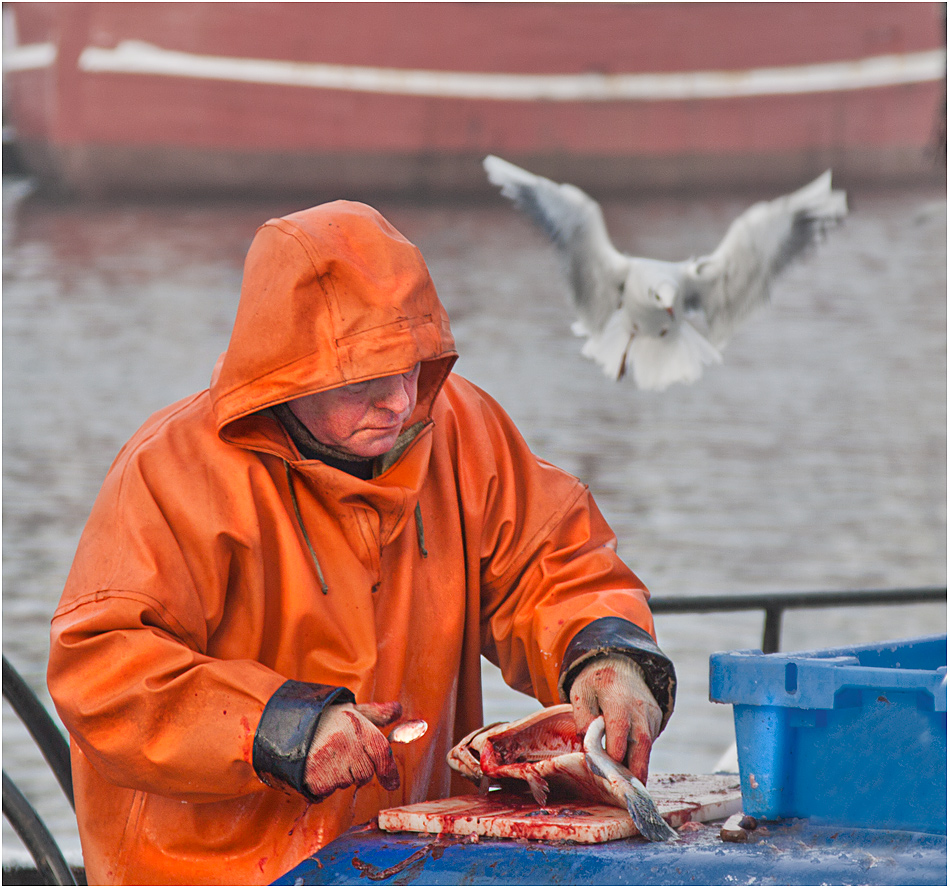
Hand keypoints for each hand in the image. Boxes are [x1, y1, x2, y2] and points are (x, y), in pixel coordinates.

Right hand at [304, 701, 401, 801]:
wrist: (283, 724)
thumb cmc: (322, 717)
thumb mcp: (350, 709)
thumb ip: (376, 713)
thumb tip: (398, 710)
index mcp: (358, 728)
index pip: (382, 752)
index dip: (389, 770)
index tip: (392, 782)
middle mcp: (346, 746)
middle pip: (365, 773)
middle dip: (357, 769)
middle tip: (341, 753)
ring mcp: (330, 765)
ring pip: (345, 783)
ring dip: (339, 777)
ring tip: (324, 756)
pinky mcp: (314, 781)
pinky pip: (326, 792)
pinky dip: (321, 785)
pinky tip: (313, 767)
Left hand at [569, 655, 661, 783]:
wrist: (620, 662)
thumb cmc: (595, 681)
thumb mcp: (581, 693)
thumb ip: (583, 720)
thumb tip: (587, 749)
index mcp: (618, 701)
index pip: (619, 732)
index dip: (613, 756)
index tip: (604, 774)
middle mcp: (639, 709)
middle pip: (641, 746)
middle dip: (635, 773)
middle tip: (627, 797)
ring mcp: (651, 715)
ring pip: (647, 748)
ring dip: (639, 769)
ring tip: (628, 790)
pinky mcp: (656, 719)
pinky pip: (649, 742)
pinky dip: (641, 757)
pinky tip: (630, 771)